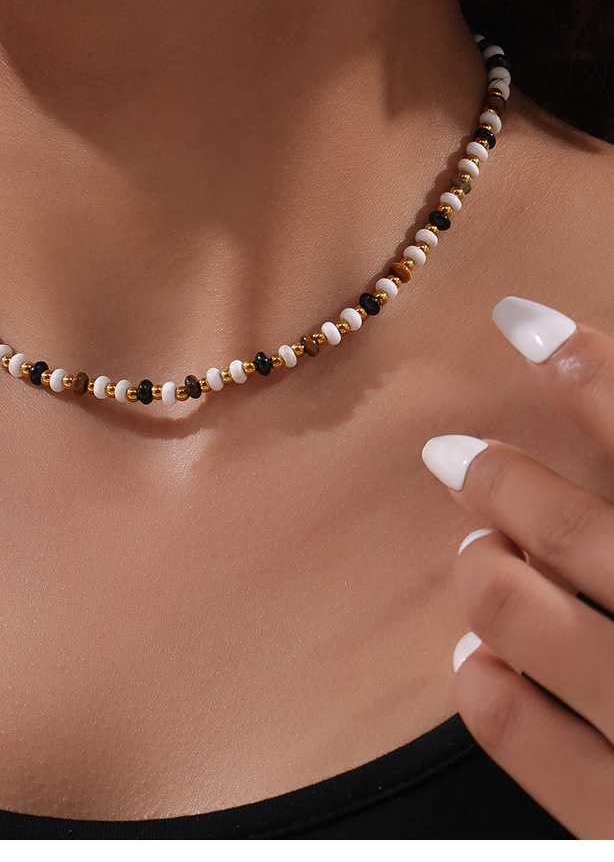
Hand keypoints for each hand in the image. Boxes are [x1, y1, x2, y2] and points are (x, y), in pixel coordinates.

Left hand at [421, 295, 613, 838]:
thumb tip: (605, 420)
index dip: (593, 372)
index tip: (524, 320)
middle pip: (580, 527)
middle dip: (503, 479)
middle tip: (453, 455)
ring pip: (524, 616)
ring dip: (484, 575)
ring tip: (475, 560)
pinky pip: (517, 732)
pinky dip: (484, 686)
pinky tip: (475, 665)